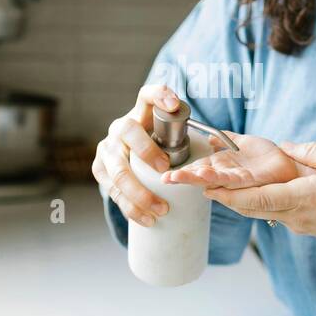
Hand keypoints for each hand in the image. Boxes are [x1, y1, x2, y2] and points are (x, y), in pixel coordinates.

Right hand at [92, 83, 183, 226]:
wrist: (127, 153)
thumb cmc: (156, 143)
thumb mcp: (169, 133)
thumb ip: (185, 132)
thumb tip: (215, 144)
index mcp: (139, 113)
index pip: (148, 95)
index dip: (160, 96)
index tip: (174, 105)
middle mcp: (119, 127)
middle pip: (129, 133)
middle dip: (147, 152)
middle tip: (166, 170)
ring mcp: (106, 148)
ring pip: (118, 170)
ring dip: (139, 193)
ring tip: (161, 209)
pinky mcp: (100, 170)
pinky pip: (112, 190)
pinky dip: (130, 208)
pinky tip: (146, 219)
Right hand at [161, 132, 315, 188]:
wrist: (290, 164)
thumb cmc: (268, 156)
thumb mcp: (242, 142)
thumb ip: (225, 139)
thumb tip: (209, 136)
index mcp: (223, 166)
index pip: (198, 169)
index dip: (183, 171)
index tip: (166, 174)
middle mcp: (227, 175)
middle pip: (201, 177)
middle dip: (184, 178)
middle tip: (166, 178)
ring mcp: (237, 180)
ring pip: (212, 180)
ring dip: (195, 179)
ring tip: (178, 179)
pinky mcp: (250, 181)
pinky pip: (231, 180)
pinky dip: (218, 180)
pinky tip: (206, 180)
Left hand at [199, 141, 315, 255]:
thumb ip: (312, 152)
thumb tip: (286, 148)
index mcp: (304, 198)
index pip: (258, 197)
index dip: (229, 193)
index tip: (206, 186)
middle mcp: (295, 215)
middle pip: (249, 207)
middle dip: (221, 196)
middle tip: (195, 183)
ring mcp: (298, 224)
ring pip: (259, 211)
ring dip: (235, 200)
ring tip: (212, 185)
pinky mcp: (304, 227)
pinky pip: (273, 213)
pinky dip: (254, 202)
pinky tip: (245, 192)